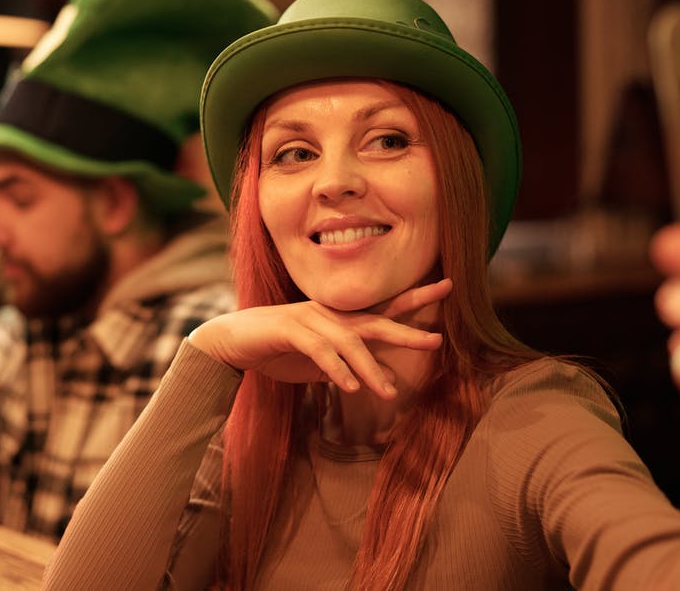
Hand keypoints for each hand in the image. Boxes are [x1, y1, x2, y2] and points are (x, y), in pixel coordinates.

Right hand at [189, 279, 451, 398]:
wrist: (231, 341)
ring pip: (349, 342)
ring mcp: (309, 320)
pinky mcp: (288, 331)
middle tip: (437, 338)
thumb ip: (348, 368)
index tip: (448, 287)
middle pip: (376, 320)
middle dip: (407, 328)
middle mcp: (330, 314)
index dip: (416, 299)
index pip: (384, 308)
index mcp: (339, 318)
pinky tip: (350, 388)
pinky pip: (319, 351)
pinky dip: (337, 369)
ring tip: (388, 393)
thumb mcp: (319, 364)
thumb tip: (381, 380)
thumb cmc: (277, 351)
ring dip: (370, 369)